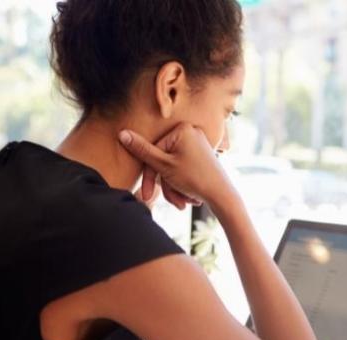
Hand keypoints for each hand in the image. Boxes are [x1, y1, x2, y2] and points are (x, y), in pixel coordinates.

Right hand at [118, 123, 232, 209]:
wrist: (223, 195)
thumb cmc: (195, 179)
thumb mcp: (164, 166)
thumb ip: (142, 151)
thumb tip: (122, 133)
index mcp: (181, 129)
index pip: (153, 151)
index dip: (150, 176)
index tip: (148, 195)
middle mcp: (191, 132)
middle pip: (164, 160)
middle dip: (167, 185)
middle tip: (175, 203)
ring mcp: (197, 144)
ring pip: (173, 167)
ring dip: (175, 188)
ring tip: (184, 203)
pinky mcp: (201, 155)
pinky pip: (183, 168)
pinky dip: (183, 183)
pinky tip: (190, 197)